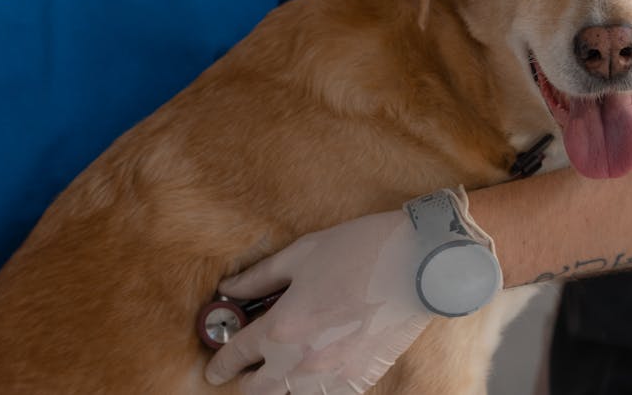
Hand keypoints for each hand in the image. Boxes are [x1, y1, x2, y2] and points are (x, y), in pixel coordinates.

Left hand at [204, 210, 428, 394]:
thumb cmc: (358, 251)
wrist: (417, 266)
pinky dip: (312, 388)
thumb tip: (229, 290)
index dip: (219, 364)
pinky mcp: (360, 379)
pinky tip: (314, 369)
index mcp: (281, 328)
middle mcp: (302, 361)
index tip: (214, 368)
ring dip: (279, 386)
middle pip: (257, 391)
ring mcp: (333, 376)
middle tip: (244, 369)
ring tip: (280, 367)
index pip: (236, 356)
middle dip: (244, 382)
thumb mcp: (300, 255)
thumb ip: (259, 278)